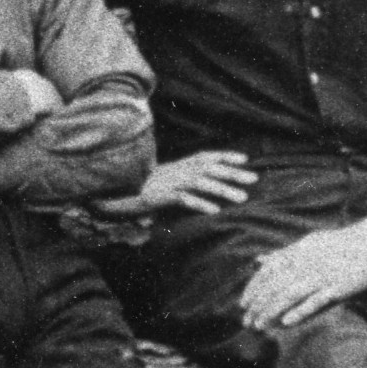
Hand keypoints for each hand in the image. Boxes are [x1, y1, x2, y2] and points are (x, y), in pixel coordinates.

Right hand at [92, 148, 255, 220]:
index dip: (225, 157)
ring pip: (200, 183)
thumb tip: (200, 182)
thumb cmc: (138, 187)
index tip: (245, 159)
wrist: (112, 191)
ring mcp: (167, 182)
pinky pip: (183, 199)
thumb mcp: (162, 179)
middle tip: (254, 179)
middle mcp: (175, 171)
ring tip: (242, 198)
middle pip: (208, 169)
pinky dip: (200, 203)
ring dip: (223, 190)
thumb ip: (180, 178)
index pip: (205, 157)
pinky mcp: (159, 196)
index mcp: (177, 165)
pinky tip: (214, 210)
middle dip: (232, 173)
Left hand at [238, 222, 366, 334]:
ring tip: (259, 326)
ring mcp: (321, 276)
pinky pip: (316, 301)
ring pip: (289, 295)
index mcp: (296, 253)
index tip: (242, 305)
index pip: (267, 272)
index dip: (253, 289)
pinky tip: (286, 323)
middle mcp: (304, 264)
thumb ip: (282, 254)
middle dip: (257, 306)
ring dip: (271, 311)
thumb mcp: (306, 244)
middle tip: (246, 322)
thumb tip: (258, 260)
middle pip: (274, 286)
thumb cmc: (337, 245)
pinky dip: (300, 311)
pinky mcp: (338, 287)